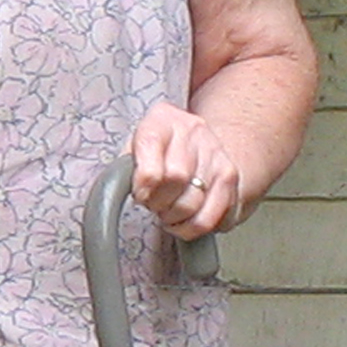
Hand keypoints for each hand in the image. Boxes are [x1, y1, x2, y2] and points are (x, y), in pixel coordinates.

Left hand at [128, 102, 248, 239]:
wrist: (196, 139)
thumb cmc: (156, 148)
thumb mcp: (134, 146)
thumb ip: (124, 166)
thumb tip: (116, 191)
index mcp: (162, 119)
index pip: (152, 154)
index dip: (143, 185)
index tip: (140, 195)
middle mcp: (193, 131)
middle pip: (176, 179)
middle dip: (159, 203)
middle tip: (153, 205)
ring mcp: (215, 152)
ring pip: (194, 203)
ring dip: (175, 219)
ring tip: (168, 213)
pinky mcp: (229, 176)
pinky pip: (213, 216)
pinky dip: (194, 227)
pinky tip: (185, 221)